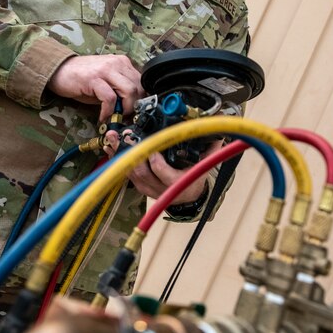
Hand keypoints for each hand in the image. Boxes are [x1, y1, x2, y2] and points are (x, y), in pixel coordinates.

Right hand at [48, 54, 144, 120]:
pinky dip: (108, 111)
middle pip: (139, 87)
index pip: (142, 82)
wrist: (58, 71)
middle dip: (134, 106)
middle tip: (124, 116)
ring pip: (129, 91)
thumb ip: (120, 90)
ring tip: (115, 116)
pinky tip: (102, 116)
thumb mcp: (106, 82)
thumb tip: (132, 107)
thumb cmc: (82, 79)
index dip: (140, 100)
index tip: (134, 112)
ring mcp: (105, 70)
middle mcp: (117, 63)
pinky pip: (110, 98)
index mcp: (122, 63)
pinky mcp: (94, 78)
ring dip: (124, 108)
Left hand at [103, 133, 222, 202]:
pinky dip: (118, 159)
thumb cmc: (194, 179)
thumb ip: (211, 151)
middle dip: (133, 153)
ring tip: (114, 137)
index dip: (156, 162)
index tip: (153, 149)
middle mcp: (160, 189)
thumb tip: (220, 135)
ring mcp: (148, 189)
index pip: (164, 174)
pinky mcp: (140, 186)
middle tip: (127, 136)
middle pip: (142, 172)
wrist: (188, 197)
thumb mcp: (205, 166)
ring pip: (131, 172)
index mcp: (177, 183)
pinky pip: (126, 173)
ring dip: (120, 154)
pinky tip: (112, 146)